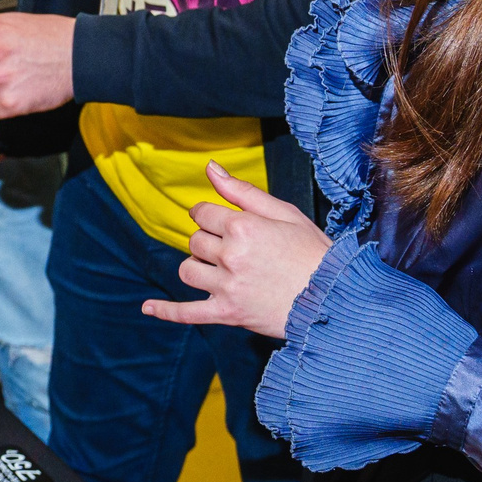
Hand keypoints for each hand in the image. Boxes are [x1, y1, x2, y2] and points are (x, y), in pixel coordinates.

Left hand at [141, 164, 331, 339]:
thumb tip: (210, 167)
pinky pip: (187, 313)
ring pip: (188, 271)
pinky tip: (147, 307)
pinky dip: (166, 311)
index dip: (209, 217)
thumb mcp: (284, 213)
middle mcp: (231, 256)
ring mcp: (227, 287)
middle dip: (209, 242)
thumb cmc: (312, 252)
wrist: (334, 300)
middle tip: (236, 250)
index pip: (201, 214)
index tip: (220, 222)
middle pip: (195, 241)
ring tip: (221, 271)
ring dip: (198, 268)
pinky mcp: (228, 314)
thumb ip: (242, 191)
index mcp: (243, 227)